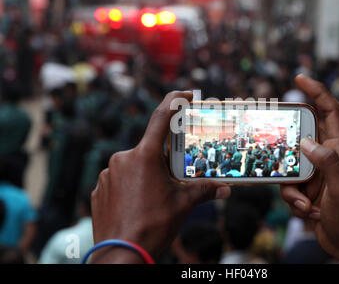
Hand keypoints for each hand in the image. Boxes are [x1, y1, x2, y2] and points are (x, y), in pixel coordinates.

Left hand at [90, 91, 230, 262]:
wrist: (120, 254)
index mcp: (144, 156)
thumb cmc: (153, 226)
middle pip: (149, 149)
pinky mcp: (99, 188)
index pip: (161, 117)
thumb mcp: (183, 205)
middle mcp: (122, 158)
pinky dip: (131, 186)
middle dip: (163, 160)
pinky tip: (139, 204)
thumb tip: (226, 189)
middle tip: (173, 178)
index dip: (174, 101)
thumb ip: (205, 191)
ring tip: (155, 198)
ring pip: (134, 165)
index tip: (185, 95)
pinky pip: (119, 179)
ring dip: (147, 174)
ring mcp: (108, 174)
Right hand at [280, 75, 338, 262]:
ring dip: (289, 184)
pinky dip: (292, 199)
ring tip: (303, 201)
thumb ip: (328, 163)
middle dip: (286, 139)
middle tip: (273, 141)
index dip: (317, 91)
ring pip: (288, 163)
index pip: (330, 110)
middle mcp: (325, 155)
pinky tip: (307, 211)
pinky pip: (287, 184)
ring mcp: (313, 170)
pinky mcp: (304, 186)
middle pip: (300, 133)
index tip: (299, 79)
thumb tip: (306, 142)